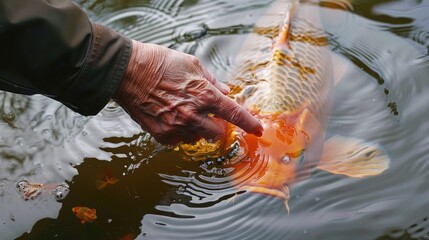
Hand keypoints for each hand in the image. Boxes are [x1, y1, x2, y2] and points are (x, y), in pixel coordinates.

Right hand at [114, 40, 262, 144]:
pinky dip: (181, 132)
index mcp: (204, 95)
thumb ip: (212, 81)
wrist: (128, 72)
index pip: (235, 114)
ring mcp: (176, 127)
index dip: (249, 124)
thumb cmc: (160, 63)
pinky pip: (180, 140)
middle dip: (217, 125)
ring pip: (198, 137)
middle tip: (206, 113)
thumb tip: (226, 91)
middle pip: (218, 133)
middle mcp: (193, 115)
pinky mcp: (162, 135)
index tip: (258, 130)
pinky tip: (172, 117)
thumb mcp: (192, 65)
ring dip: (197, 128)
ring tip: (183, 111)